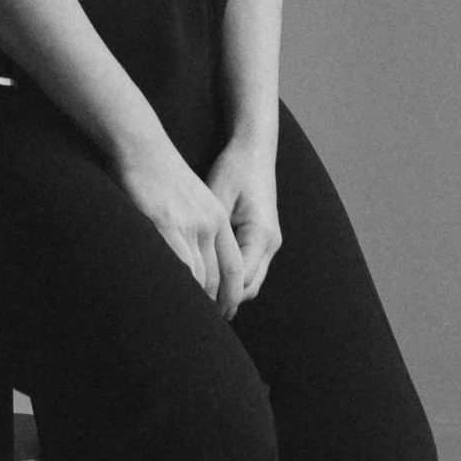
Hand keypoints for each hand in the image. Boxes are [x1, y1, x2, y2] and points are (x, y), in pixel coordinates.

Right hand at [115, 130, 246, 315]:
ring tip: (189, 320)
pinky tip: (172, 299)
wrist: (142, 145)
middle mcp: (210, 223)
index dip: (231, 294)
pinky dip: (179, 288)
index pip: (234, 267)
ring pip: (200, 278)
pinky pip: (179, 266)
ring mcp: (189, 225)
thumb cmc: (158, 172)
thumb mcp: (189, 198)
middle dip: (215, 306)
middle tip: (206, 327)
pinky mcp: (166, 224)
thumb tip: (190, 254)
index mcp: (217, 217)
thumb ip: (195, 226)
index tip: (225, 312)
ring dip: (197, 303)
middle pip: (220, 278)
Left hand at [204, 129, 281, 308]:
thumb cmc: (234, 169)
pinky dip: (231, 279)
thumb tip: (190, 264)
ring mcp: (270, 242)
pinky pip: (249, 269)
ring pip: (249, 282)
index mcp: (261, 234)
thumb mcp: (215, 198)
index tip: (190, 304)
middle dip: (222, 302)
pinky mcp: (263, 239)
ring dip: (227, 293)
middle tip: (190, 311)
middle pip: (247, 288)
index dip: (216, 297)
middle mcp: (271, 243)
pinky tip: (208, 282)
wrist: (254, 150)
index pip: (241, 282)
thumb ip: (208, 233)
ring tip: (196, 302)